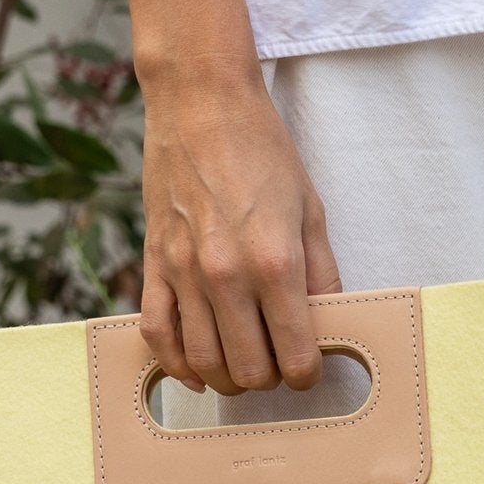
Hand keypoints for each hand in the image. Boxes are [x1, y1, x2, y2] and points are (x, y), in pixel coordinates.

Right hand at [138, 57, 341, 396]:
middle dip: (270, 379)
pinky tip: (195, 369)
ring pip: (202, 361)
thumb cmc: (261, 148)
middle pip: (248, 369)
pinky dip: (174, 363)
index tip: (310, 367)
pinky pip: (156, 333)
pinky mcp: (155, 263)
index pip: (295, 353)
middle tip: (279, 365)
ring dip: (227, 378)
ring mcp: (184, 273)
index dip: (308, 372)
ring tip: (244, 368)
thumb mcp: (310, 209)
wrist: (201, 104)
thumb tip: (327, 322)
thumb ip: (321, 272)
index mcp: (275, 262)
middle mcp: (227, 275)